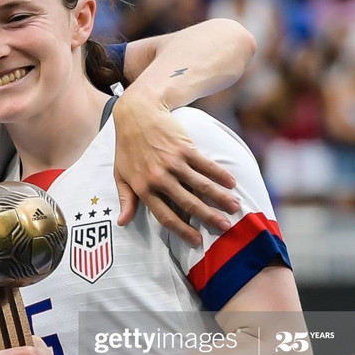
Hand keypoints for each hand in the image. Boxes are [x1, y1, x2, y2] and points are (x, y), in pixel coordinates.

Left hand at [112, 88, 237, 244]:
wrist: (137, 112)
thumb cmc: (127, 146)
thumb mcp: (120, 174)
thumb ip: (126, 199)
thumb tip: (122, 222)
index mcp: (143, 188)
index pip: (165, 216)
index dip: (182, 231)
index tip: (197, 241)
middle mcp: (159, 178)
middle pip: (188, 203)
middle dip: (208, 217)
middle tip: (225, 227)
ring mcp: (173, 162)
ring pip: (201, 185)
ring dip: (220, 197)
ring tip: (235, 208)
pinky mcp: (184, 147)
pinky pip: (205, 164)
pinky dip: (220, 174)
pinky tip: (231, 183)